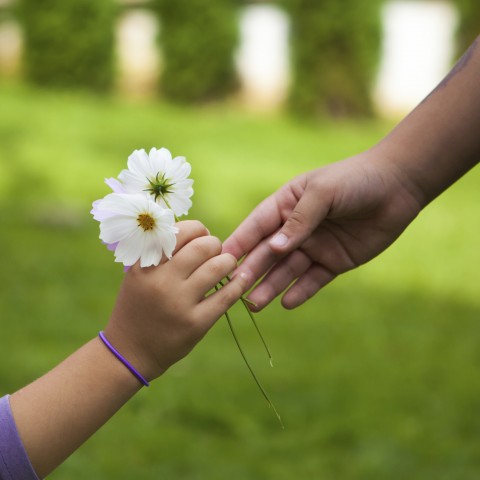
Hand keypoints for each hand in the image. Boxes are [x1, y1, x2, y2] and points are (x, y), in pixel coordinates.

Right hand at [105, 220, 247, 379]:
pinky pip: (227, 296)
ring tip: (227, 265)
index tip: (202, 238)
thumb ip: (162, 254)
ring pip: (218, 267)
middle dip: (215, 245)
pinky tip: (240, 279)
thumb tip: (201, 234)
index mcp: (145, 264)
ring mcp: (179, 303)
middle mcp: (161, 281)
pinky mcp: (195, 324)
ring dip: (228, 261)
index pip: (182, 232)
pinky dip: (239, 283)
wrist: (129, 351)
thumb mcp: (139, 275)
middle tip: (216, 252)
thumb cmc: (138, 306)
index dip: (199, 230)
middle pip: (203, 247)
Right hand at [223, 149, 421, 309]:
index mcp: (285, 205)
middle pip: (268, 253)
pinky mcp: (333, 262)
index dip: (238, 243)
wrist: (398, 186)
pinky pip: (313, 280)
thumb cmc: (355, 180)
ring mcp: (314, 247)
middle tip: (235, 290)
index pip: (256, 226)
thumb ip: (299, 219)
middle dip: (251, 271)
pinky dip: (301, 292)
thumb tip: (276, 247)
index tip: (218, 261)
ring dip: (270, 286)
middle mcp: (295, 229)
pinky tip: (287, 303)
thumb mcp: (323, 192)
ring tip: (254, 304)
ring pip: (287, 271)